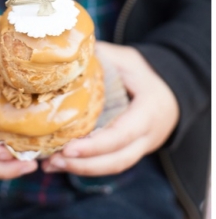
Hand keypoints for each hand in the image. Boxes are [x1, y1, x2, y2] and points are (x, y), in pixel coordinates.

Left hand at [41, 42, 178, 175]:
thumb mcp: (125, 59)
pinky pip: (109, 163)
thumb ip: (99, 56)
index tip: (68, 149)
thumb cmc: (142, 70)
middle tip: (52, 161)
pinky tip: (59, 163)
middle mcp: (148, 135)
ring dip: (80, 169)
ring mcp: (141, 147)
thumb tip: (64, 48)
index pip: (122, 134)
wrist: (168, 88)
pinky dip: (85, 166)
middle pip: (117, 160)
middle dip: (84, 164)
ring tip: (50, 165)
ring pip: (113, 166)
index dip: (96, 145)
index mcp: (149, 111)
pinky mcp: (129, 150)